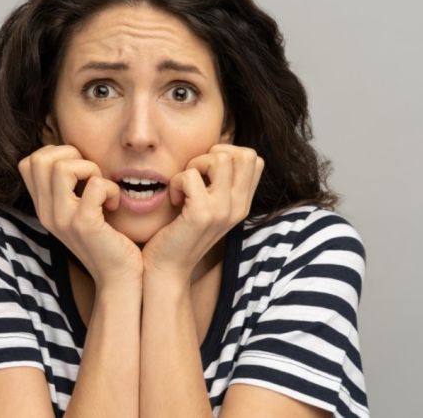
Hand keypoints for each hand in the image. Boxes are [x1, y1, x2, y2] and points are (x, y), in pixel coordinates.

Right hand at [18, 145, 143, 287]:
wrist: (118, 278)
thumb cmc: (106, 239)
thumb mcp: (79, 211)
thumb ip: (70, 187)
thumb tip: (74, 154)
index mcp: (44, 207)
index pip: (29, 162)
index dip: (55, 154)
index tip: (79, 171)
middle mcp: (47, 213)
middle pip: (40, 159)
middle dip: (71, 154)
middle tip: (90, 175)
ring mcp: (63, 219)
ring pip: (62, 167)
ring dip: (91, 169)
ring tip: (102, 189)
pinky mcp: (85, 225)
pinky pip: (95, 185)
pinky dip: (111, 188)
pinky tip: (114, 204)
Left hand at [141, 144, 263, 283]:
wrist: (167, 271)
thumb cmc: (180, 233)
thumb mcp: (209, 207)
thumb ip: (219, 184)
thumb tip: (216, 152)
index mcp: (242, 204)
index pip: (255, 159)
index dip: (228, 153)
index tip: (206, 172)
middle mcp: (239, 207)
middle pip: (245, 154)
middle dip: (213, 154)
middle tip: (195, 175)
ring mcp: (222, 211)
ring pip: (220, 158)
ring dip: (194, 165)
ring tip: (184, 187)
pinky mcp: (201, 215)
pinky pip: (190, 175)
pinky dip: (176, 181)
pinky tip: (174, 199)